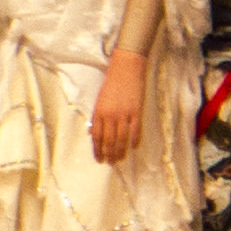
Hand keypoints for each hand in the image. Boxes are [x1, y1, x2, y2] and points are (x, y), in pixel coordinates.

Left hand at [89, 47, 148, 165]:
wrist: (126, 67)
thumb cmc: (111, 82)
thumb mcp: (100, 99)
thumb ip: (98, 116)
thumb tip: (94, 133)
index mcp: (99, 111)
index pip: (97, 136)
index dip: (97, 149)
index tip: (98, 158)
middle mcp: (110, 114)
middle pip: (109, 140)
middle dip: (109, 154)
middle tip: (110, 163)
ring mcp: (124, 113)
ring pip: (122, 139)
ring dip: (120, 151)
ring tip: (120, 159)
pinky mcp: (136, 111)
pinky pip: (135, 131)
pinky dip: (134, 140)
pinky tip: (133, 147)